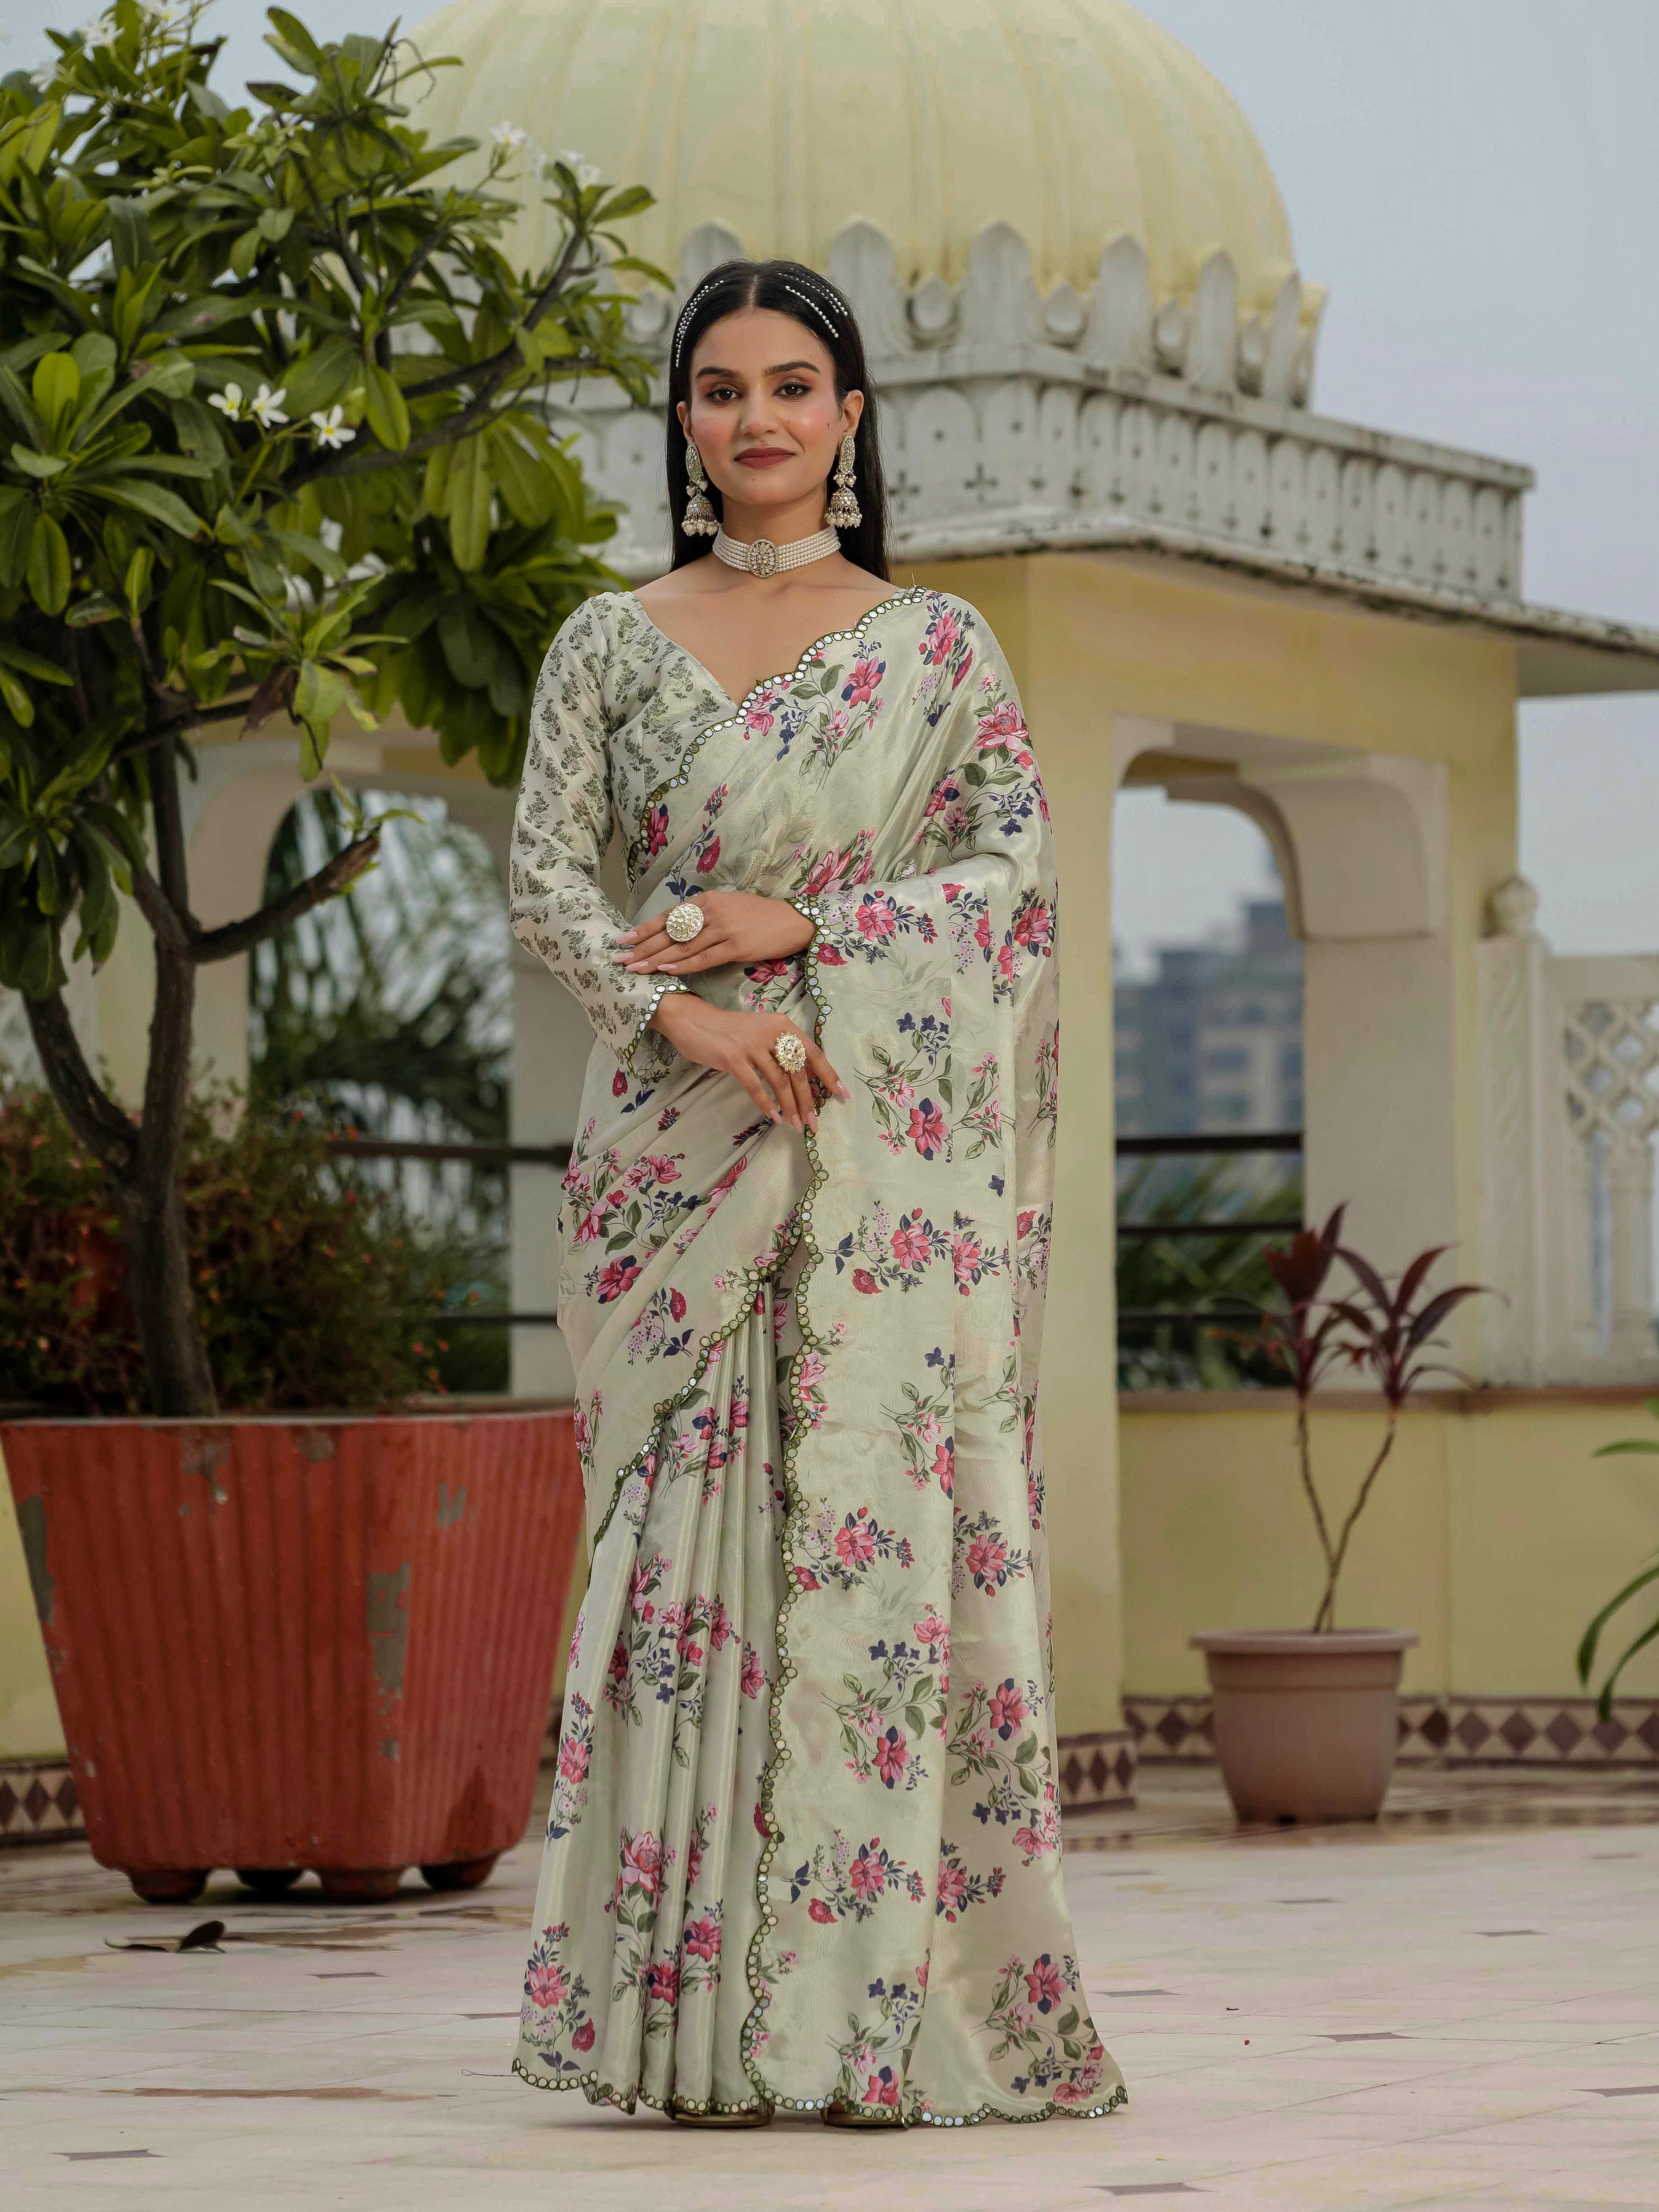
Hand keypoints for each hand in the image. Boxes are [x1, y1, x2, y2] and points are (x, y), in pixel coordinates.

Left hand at [616, 889, 813, 975]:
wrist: (794, 920)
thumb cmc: (760, 916)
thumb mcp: (728, 908)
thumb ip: (703, 917)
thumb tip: (678, 932)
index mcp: (707, 899)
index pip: (668, 916)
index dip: (644, 929)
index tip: (623, 940)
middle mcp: (711, 911)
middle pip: (670, 932)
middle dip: (642, 947)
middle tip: (619, 959)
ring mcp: (724, 928)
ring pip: (682, 947)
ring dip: (656, 960)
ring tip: (635, 969)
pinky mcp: (736, 946)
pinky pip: (703, 957)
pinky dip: (683, 965)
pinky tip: (665, 970)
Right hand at [650, 993, 846, 1133]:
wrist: (692, 1019)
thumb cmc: (729, 1030)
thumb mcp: (761, 1032)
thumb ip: (781, 1050)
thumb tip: (804, 1078)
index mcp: (782, 1025)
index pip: (813, 1052)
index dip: (828, 1075)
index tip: (842, 1095)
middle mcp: (771, 1032)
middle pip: (798, 1071)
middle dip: (808, 1101)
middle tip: (813, 1123)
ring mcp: (752, 1044)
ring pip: (779, 1082)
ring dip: (789, 1107)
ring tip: (795, 1125)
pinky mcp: (733, 1057)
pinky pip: (755, 1087)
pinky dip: (766, 1104)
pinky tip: (774, 1117)